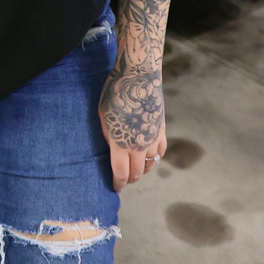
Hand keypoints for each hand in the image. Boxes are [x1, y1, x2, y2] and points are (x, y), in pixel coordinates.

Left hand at [98, 66, 166, 192]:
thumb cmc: (115, 93)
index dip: (118, 183)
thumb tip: (113, 150)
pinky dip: (155, 158)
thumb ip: (109, 136)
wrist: (138, 76)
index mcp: (121, 143)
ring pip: (150, 164)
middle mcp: (139, 145)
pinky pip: (160, 152)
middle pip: (137, 173)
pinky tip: (149, 157)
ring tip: (136, 169)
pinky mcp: (161, 130)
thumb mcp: (102, 116)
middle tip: (124, 179)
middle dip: (129, 179)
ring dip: (143, 170)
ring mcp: (153, 138)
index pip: (121, 173)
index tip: (115, 187)